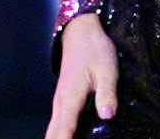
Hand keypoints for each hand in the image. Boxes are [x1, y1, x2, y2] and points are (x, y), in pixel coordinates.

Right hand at [46, 12, 117, 138]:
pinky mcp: (62, 98)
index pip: (64, 130)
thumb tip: (107, 115)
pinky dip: (58, 133)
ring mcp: (59, 100)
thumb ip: (107, 92)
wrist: (81, 30)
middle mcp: (60, 103)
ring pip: (52, 129)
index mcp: (71, 99)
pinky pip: (56, 122)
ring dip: (57, 138)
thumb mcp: (107, 69)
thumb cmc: (95, 50)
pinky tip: (67, 138)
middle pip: (53, 133)